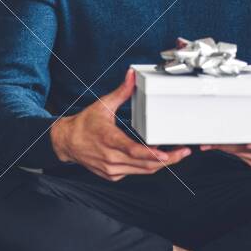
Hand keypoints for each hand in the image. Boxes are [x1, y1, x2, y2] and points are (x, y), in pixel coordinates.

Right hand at [51, 69, 191, 180]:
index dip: (152, 154)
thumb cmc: (84, 124)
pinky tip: (156, 158)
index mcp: (108, 139)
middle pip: (144, 164)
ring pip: (142, 170)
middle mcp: (110, 158)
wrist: (66, 142)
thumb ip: (121, 91)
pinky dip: (146, 166)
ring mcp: (111, 169)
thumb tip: (131, 76)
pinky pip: (135, 172)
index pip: (133, 150)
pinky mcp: (112, 175)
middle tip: (183, 152)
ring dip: (160, 164)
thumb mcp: (103, 105)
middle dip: (167, 160)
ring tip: (176, 155)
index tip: (168, 153)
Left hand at [200, 63, 250, 167]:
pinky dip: (231, 151)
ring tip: (207, 142)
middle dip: (223, 144)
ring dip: (224, 149)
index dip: (239, 142)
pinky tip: (221, 145)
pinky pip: (241, 158)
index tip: (226, 138)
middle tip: (207, 139)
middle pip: (241, 149)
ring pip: (239, 156)